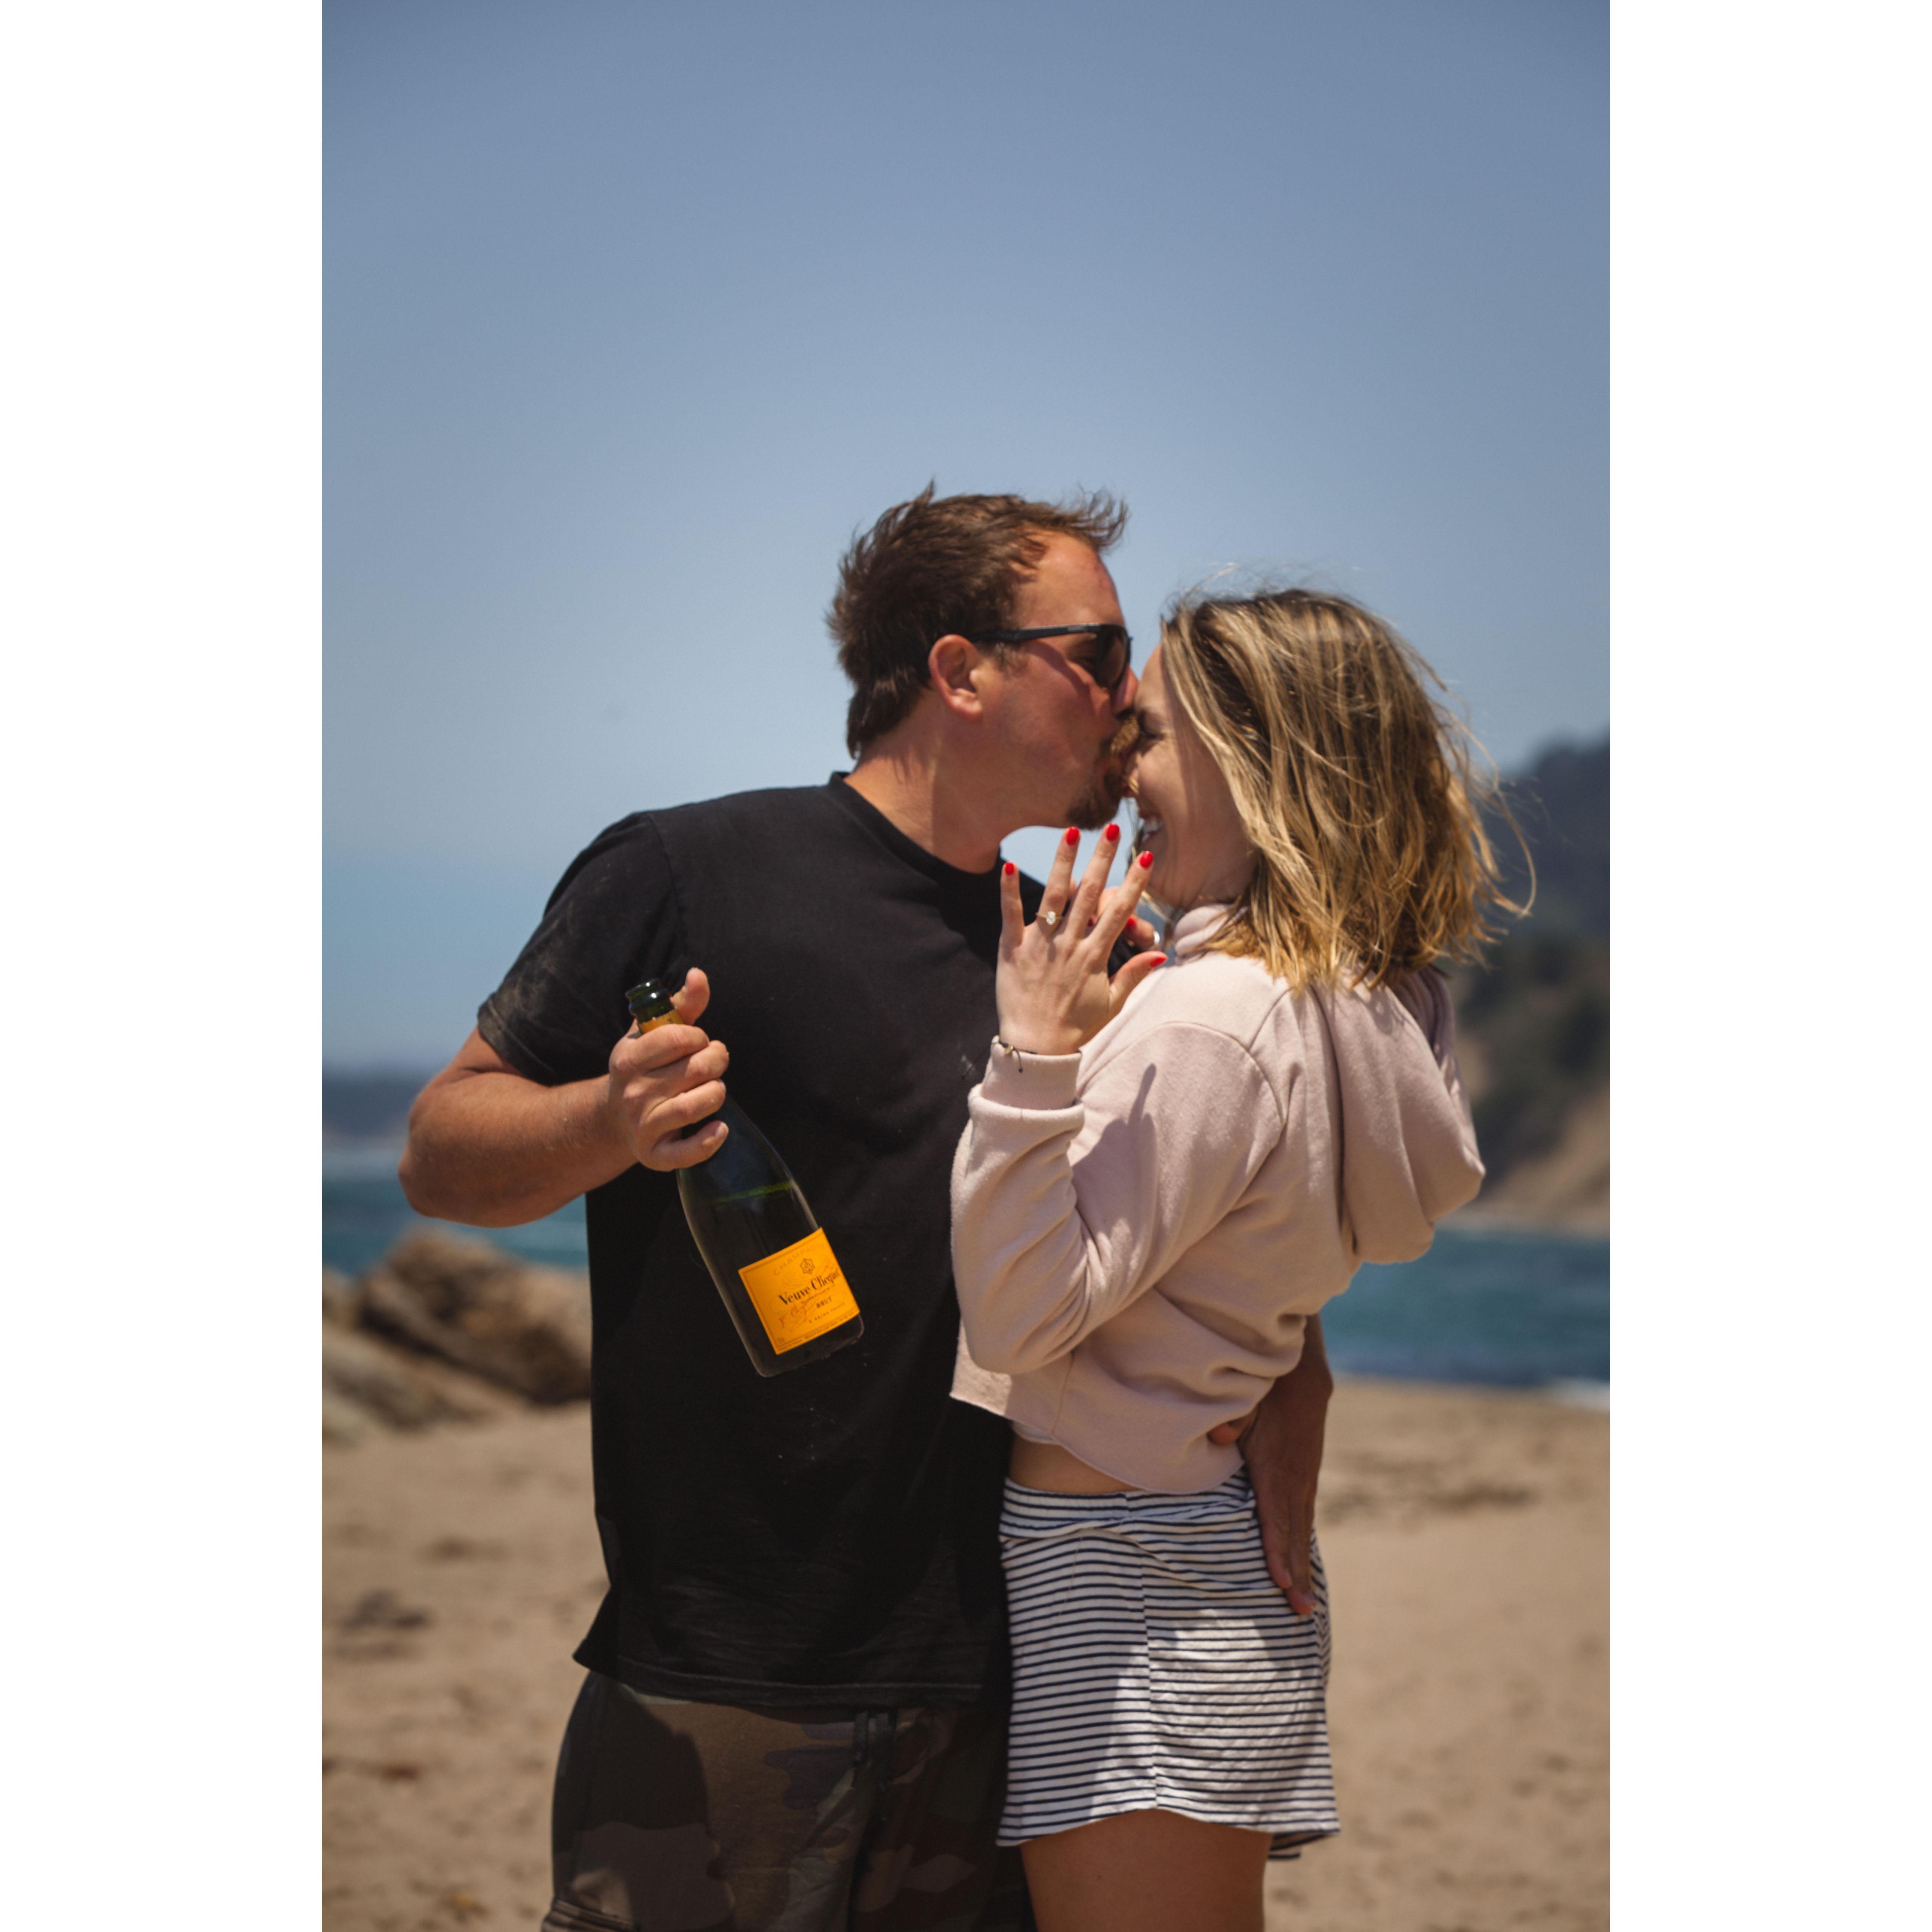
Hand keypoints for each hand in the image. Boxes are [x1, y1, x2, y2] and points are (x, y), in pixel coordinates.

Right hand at [605, 967, 732, 1170]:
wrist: (613, 1118)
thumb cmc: (643, 1067)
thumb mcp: (652, 1033)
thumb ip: (680, 1005)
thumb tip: (699, 975)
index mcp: (628, 1059)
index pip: (677, 1038)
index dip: (698, 1036)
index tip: (697, 1041)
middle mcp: (631, 1093)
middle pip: (695, 1070)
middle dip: (716, 1060)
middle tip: (713, 1061)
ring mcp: (641, 1126)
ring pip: (695, 1105)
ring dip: (717, 1093)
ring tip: (713, 1088)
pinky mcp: (653, 1156)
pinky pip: (688, 1153)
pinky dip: (709, 1140)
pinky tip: (718, 1127)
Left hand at [996, 826, 1166, 1054]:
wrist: (1035, 1049)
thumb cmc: (1075, 1028)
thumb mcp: (1111, 1004)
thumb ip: (1134, 975)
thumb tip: (1162, 954)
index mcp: (1094, 957)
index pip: (1119, 912)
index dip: (1135, 883)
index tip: (1146, 857)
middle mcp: (1069, 945)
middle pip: (1090, 894)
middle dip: (1102, 858)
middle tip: (1112, 828)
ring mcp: (1040, 945)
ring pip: (1053, 895)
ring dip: (1063, 861)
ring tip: (1070, 831)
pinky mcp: (1012, 950)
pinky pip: (1010, 915)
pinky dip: (1008, 890)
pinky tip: (1006, 864)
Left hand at [1228, 1318, 1332, 1615]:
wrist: (1289, 1319)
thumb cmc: (1251, 1348)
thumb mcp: (1244, 1374)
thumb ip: (1231, 1407)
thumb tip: (1221, 1439)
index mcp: (1284, 1436)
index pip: (1280, 1500)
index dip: (1281, 1542)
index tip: (1281, 1583)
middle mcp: (1301, 1446)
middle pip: (1298, 1512)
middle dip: (1295, 1561)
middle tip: (1299, 1610)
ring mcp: (1309, 1444)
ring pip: (1303, 1503)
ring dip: (1299, 1545)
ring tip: (1301, 1593)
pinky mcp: (1308, 1439)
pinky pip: (1304, 1488)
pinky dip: (1300, 1519)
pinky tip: (1296, 1543)